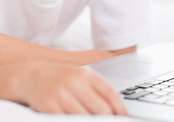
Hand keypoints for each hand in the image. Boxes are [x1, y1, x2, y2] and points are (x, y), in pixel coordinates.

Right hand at [2, 62, 127, 114]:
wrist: (31, 76)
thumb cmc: (60, 78)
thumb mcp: (79, 76)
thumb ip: (97, 89)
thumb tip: (115, 108)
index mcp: (85, 74)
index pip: (109, 92)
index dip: (120, 107)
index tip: (124, 116)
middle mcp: (74, 84)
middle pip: (101, 109)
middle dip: (108, 119)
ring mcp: (62, 97)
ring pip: (86, 119)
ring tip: (93, 121)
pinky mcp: (49, 109)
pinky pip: (68, 121)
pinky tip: (77, 120)